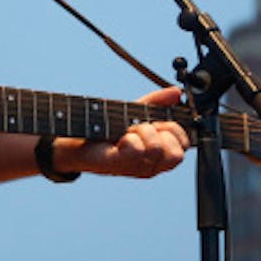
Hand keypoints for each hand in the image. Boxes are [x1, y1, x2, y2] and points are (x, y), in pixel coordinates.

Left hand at [62, 85, 189, 177]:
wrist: (75, 140)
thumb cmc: (107, 129)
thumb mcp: (136, 112)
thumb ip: (158, 102)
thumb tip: (177, 92)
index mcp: (159, 155)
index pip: (185, 145)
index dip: (174, 128)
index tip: (156, 121)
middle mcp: (151, 165)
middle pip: (176, 154)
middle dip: (162, 133)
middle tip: (142, 127)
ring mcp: (136, 168)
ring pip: (156, 148)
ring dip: (141, 131)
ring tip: (127, 131)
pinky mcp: (118, 165)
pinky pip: (135, 149)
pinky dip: (128, 137)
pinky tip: (119, 138)